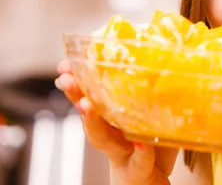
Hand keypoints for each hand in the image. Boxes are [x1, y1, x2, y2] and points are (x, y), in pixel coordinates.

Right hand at [55, 60, 177, 184]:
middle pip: (89, 114)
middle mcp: (109, 135)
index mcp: (110, 118)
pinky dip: (140, 152)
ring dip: (95, 122)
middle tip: (66, 79)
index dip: (76, 80)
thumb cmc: (149, 144)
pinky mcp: (136, 170)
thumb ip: (146, 91)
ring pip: (103, 139)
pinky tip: (141, 142)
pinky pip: (139, 160)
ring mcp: (120, 153)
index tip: (65, 64)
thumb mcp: (146, 114)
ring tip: (88, 104)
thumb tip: (156, 50)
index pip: (89, 96)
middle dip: (76, 95)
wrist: (150, 181)